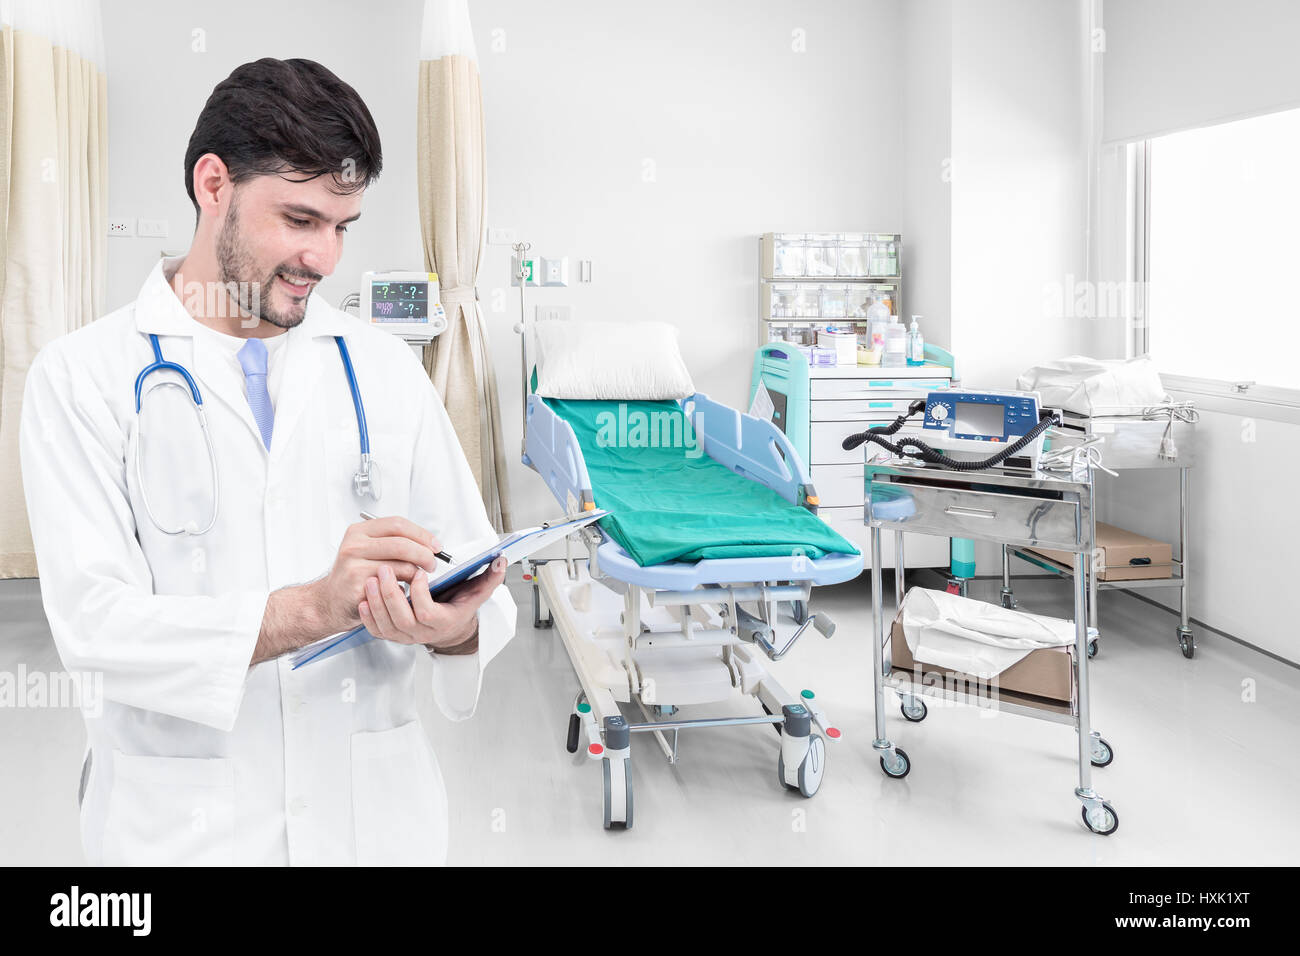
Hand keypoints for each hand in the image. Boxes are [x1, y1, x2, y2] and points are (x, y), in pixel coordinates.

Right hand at [311, 516, 439, 633]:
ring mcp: (354, 565)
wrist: (331, 601)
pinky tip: (404, 589)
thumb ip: (393, 542)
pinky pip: (394, 585)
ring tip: (417, 577)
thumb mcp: (368, 550)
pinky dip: (405, 587)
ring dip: (417, 573)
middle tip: (432, 563)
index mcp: (359, 531)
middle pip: (402, 543)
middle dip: (424, 553)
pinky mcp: (358, 585)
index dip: (421, 534)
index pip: (398, 524)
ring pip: (401, 564)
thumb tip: (428, 543)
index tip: (435, 545)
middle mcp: (354, 545)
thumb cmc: (355, 575)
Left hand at [360, 556, 506, 651]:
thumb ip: (490, 578)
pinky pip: (376, 630)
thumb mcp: (476, 594)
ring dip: (376, 602)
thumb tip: (501, 561)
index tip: (419, 573)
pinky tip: (364, 598)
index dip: (420, 594)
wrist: (448, 630)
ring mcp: (405, 636)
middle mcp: (422, 632)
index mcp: (442, 622)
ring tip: (371, 579)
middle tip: (384, 569)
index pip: (427, 613)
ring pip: (386, 625)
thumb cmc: (459, 608)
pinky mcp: (392, 635)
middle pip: (402, 619)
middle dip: (391, 594)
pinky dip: (368, 616)